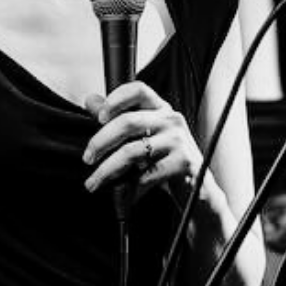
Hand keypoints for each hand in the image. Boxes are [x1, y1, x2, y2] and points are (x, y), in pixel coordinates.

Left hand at [81, 82, 201, 199]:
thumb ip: (118, 118)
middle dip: (101, 142)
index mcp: (160, 109)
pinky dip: (132, 187)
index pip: (138, 90)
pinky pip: (148, 173)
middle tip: (87, 158)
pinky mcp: (183, 162)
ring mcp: (178, 140)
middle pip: (128, 122)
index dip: (116, 99)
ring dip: (108, 169)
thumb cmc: (167, 160)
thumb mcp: (144, 136)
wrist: (197, 190)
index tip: (98, 117)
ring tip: (95, 182)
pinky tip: (125, 194)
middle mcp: (171, 120)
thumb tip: (91, 101)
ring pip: (133, 151)